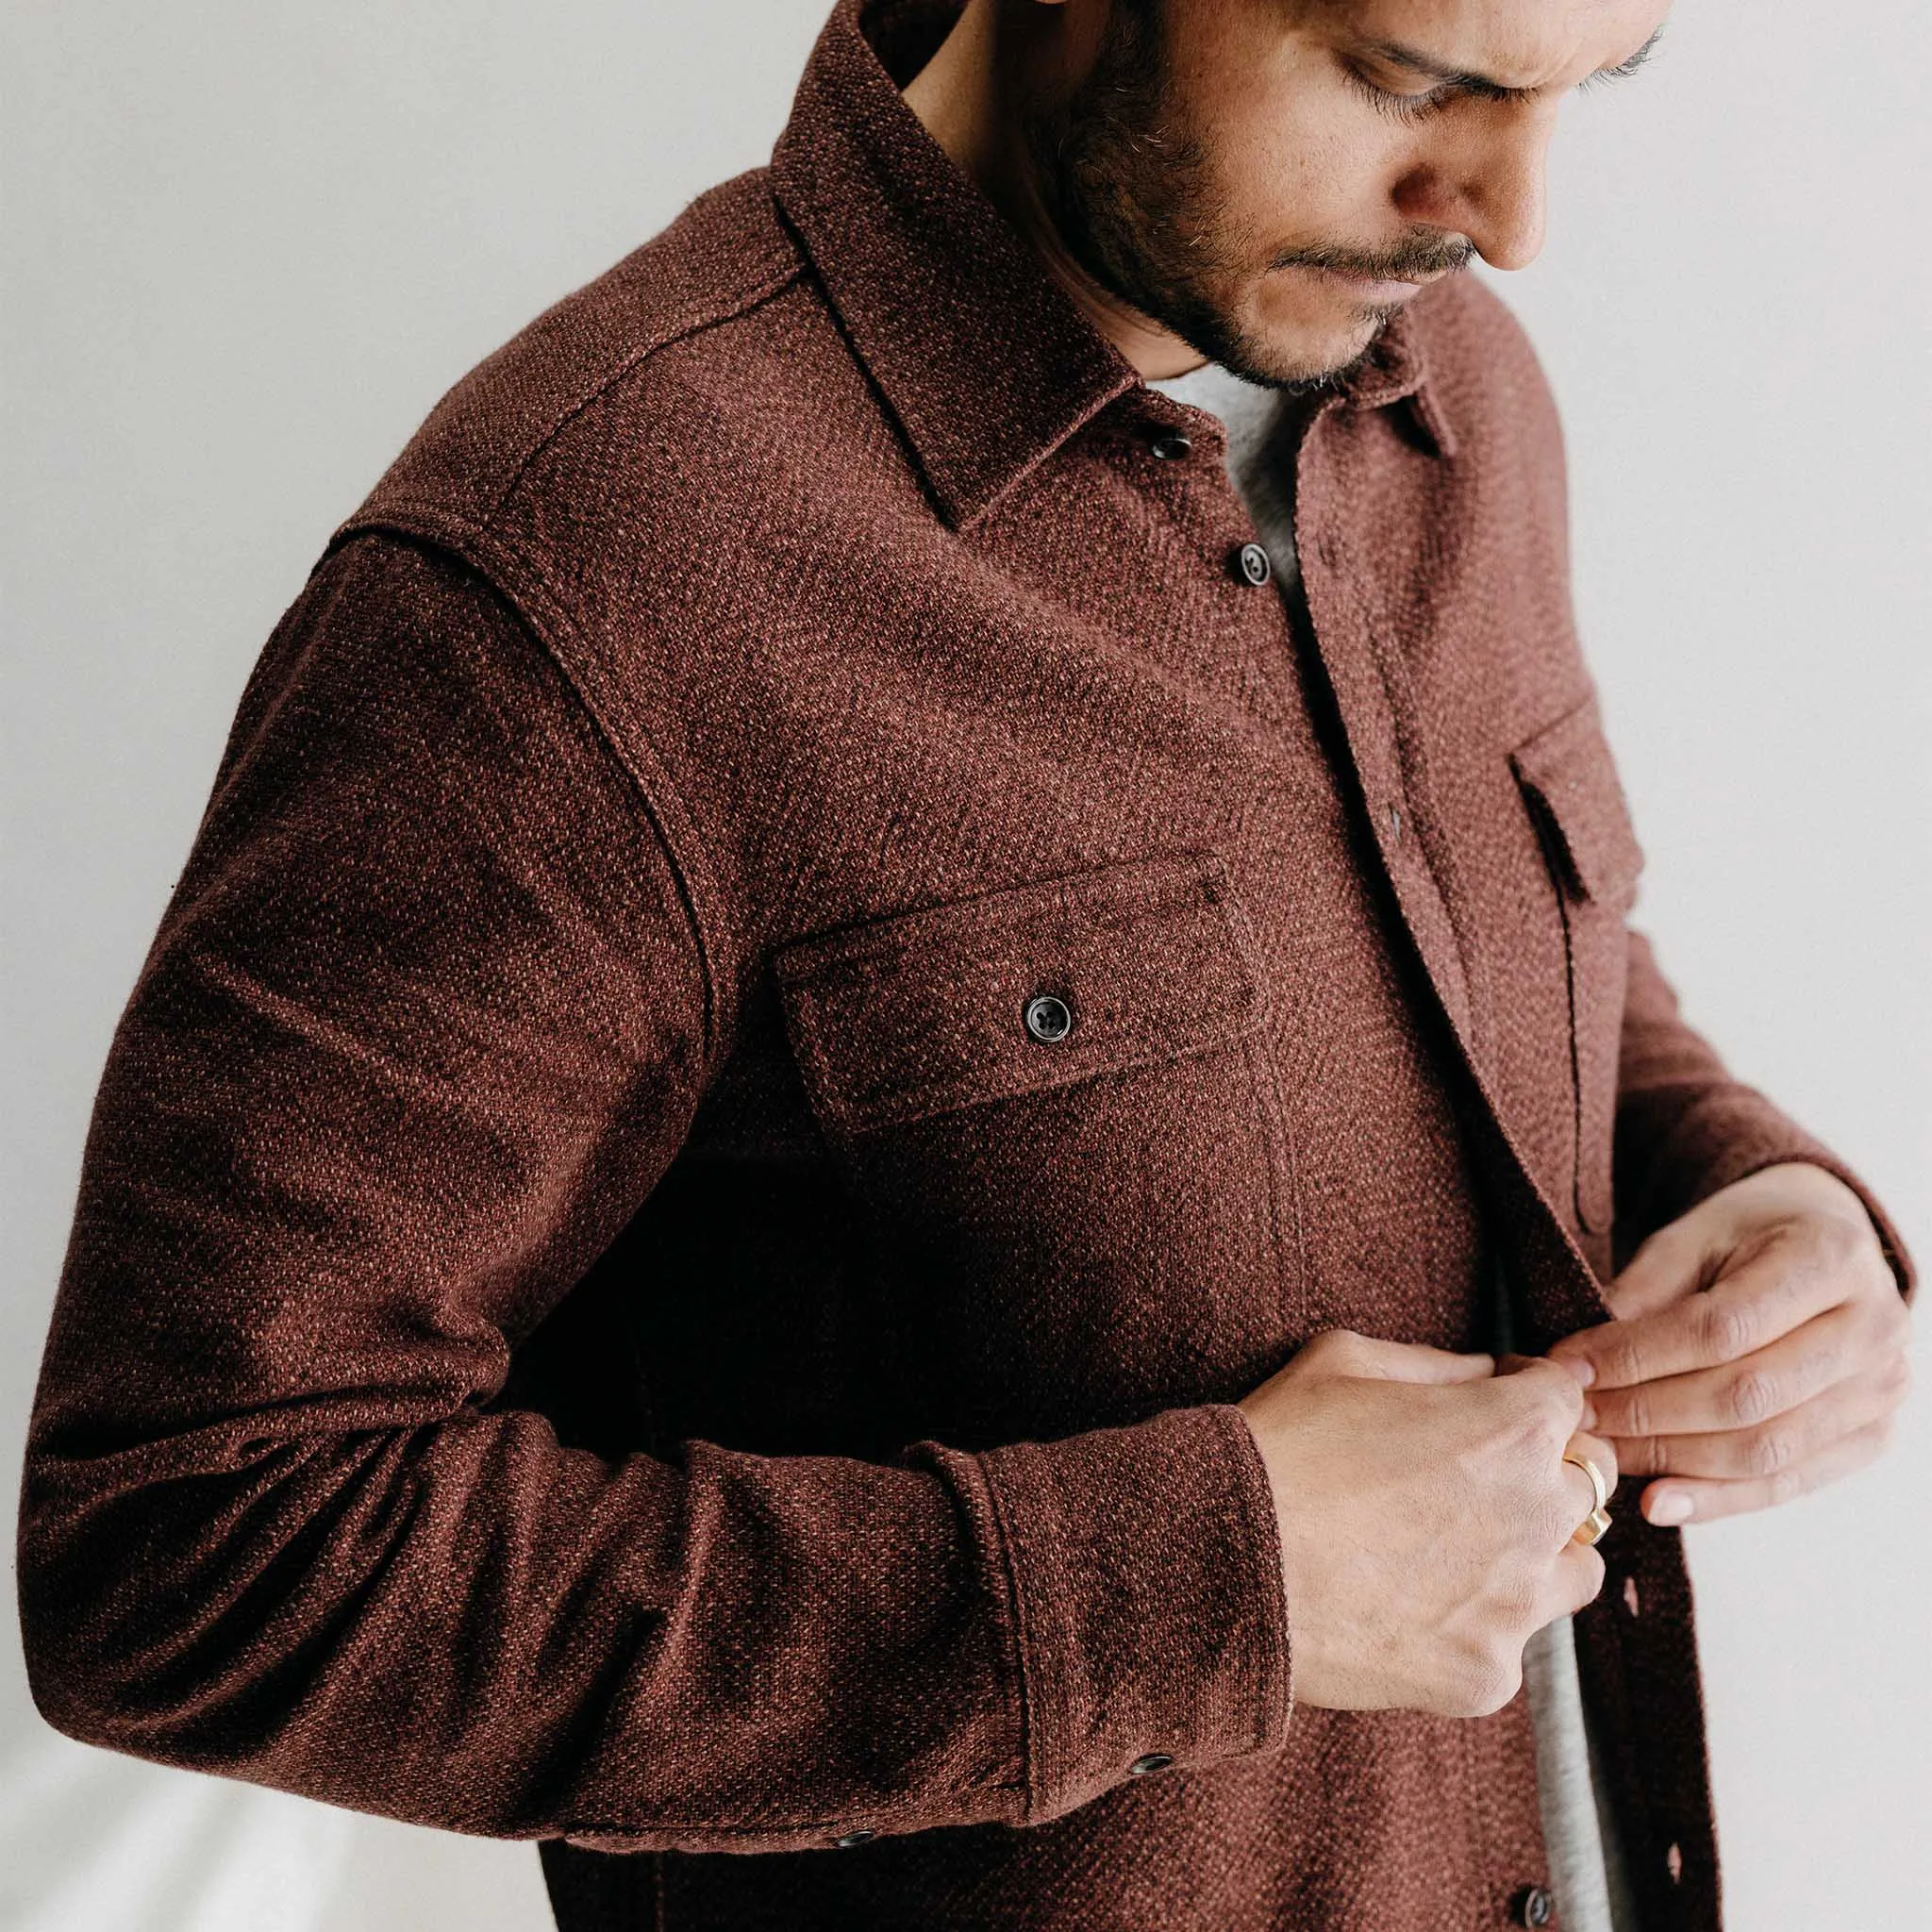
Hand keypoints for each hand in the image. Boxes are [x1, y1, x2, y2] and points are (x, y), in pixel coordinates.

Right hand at [1235, 1330, 1613, 1717]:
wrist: (1224, 1566)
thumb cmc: (1277, 1448)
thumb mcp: (1345, 1359)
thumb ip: (1438, 1364)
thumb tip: (1487, 1377)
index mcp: (1512, 1429)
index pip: (1567, 1397)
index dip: (1528, 1391)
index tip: (1498, 1401)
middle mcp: (1536, 1515)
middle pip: (1586, 1484)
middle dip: (1542, 1469)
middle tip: (1474, 1476)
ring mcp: (1517, 1604)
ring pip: (1576, 1570)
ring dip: (1537, 1552)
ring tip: (1461, 1549)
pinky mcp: (1487, 1675)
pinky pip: (1509, 1642)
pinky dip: (1474, 1624)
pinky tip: (1410, 1606)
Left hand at [1548, 1162, 1910, 1526]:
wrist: (1826, 1245)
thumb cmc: (1751, 1236)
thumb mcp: (1694, 1236)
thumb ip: (1646, 1291)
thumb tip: (1584, 1362)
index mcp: (1829, 1258)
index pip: (1721, 1327)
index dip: (1637, 1356)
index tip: (1570, 1367)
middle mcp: (1872, 1328)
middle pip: (1746, 1396)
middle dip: (1646, 1413)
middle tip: (1577, 1417)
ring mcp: (1880, 1390)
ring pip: (1766, 1450)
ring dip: (1671, 1460)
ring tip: (1604, 1453)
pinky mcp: (1871, 1437)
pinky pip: (1788, 1483)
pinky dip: (1717, 1498)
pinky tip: (1658, 1500)